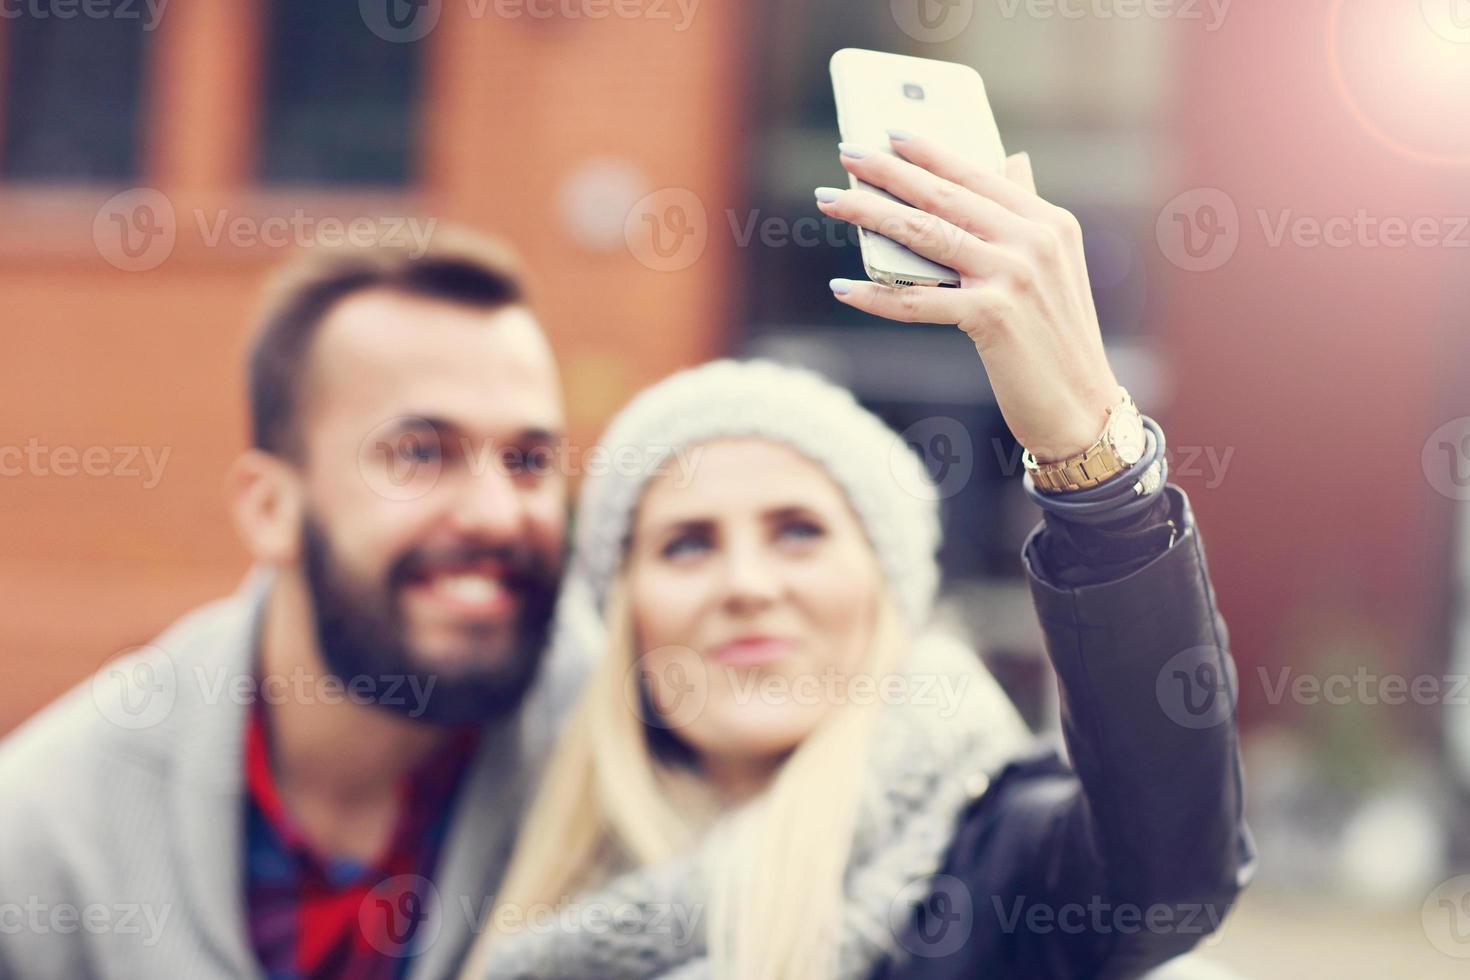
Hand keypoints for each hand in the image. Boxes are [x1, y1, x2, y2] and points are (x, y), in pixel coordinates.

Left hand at [817, 133, 1121, 461]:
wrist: (1081, 406)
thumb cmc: (1056, 339)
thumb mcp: (1054, 267)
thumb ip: (1026, 214)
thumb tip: (1011, 159)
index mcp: (1049, 222)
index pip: (979, 175)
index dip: (932, 152)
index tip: (890, 134)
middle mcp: (1034, 241)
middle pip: (945, 197)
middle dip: (890, 172)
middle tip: (847, 152)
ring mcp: (1014, 276)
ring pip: (925, 236)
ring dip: (870, 215)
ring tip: (830, 202)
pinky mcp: (992, 316)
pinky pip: (918, 301)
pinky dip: (876, 295)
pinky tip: (842, 288)